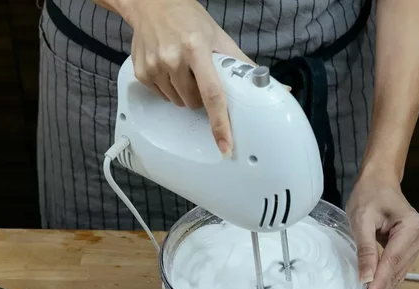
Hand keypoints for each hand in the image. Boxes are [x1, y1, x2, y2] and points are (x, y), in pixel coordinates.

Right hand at [121, 0, 253, 154]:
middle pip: (194, 102)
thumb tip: (277, 86)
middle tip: (200, 76)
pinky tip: (168, 68)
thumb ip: (242, 64)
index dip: (220, 123)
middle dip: (201, 97)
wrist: (152, 4)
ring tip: (183, 69)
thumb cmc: (189, 20)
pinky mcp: (141, 73)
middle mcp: (173, 58)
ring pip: (178, 102)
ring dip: (185, 93)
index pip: (212, 94)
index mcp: (196, 48)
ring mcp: (154, 66)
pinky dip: (169, 88)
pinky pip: (162, 96)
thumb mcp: (218, 37)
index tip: (225, 145)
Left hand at [345, 168, 418, 288]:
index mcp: (411, 228)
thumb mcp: (361, 219)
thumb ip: (364, 249)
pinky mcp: (407, 252)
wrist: (379, 182)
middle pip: (395, 275)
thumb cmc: (369, 195)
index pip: (391, 263)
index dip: (377, 287)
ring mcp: (415, 247)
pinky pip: (394, 274)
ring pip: (396, 278)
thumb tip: (365, 279)